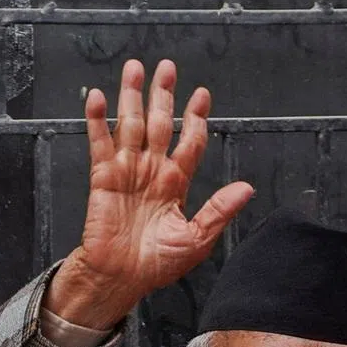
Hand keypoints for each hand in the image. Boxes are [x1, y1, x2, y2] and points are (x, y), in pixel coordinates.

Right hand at [45, 59, 253, 329]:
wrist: (122, 279)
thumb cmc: (157, 265)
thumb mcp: (197, 239)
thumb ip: (220, 210)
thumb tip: (248, 188)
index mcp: (176, 184)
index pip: (189, 142)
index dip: (196, 119)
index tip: (202, 95)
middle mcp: (152, 172)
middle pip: (160, 124)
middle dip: (164, 95)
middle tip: (167, 68)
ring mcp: (127, 172)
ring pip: (131, 125)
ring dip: (132, 97)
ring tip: (134, 69)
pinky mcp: (103, 178)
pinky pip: (101, 144)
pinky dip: (98, 121)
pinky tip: (99, 98)